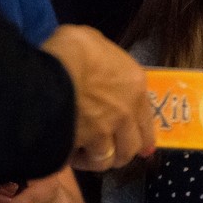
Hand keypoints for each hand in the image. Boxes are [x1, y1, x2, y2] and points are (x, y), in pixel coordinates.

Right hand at [42, 25, 155, 171]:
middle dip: (121, 154)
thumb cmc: (76, 48)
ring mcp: (102, 132)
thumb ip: (104, 62)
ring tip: (84, 156)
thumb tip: (96, 65)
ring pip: (105, 159)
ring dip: (95, 159)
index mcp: (135, 86)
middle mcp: (124, 114)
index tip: (143, 150)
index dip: (145, 139)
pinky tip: (66, 154)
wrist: (55, 68)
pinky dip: (72, 159)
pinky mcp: (79, 145)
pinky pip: (77, 159)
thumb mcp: (97, 42)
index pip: (147, 122)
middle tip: (109, 152)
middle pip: (130, 148)